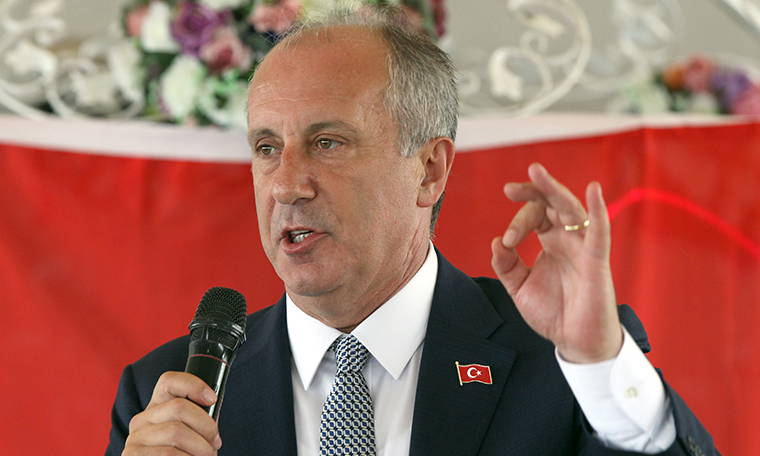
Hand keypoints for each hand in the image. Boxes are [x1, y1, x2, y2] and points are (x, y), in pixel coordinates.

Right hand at [123, 372, 221, 455]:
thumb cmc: (183, 455)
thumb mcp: (189, 433)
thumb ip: (196, 419)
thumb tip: (212, 403)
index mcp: (156, 408)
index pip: (169, 381)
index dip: (194, 385)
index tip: (212, 399)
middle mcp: (142, 420)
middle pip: (179, 407)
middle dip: (206, 425)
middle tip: (215, 441)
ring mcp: (135, 438)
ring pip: (176, 432)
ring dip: (201, 447)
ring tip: (207, 455)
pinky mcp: (132, 455)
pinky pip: (169, 453)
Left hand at [490, 163, 621, 363]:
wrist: (575, 342)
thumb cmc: (552, 313)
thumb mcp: (519, 288)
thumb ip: (506, 266)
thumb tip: (496, 242)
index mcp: (550, 241)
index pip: (534, 216)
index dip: (517, 223)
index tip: (507, 242)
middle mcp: (567, 239)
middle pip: (552, 204)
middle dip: (532, 192)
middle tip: (509, 189)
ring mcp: (583, 247)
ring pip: (571, 210)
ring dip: (554, 190)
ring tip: (536, 172)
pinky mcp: (596, 262)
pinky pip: (600, 232)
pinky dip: (598, 210)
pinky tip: (593, 190)